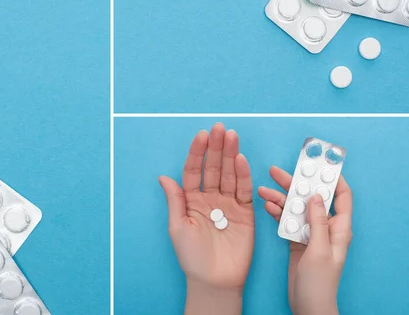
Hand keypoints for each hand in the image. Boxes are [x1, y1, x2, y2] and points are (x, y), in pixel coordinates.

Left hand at [159, 123, 254, 314]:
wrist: (214, 281)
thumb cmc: (192, 257)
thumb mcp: (177, 227)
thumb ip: (175, 200)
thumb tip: (163, 177)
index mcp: (191, 199)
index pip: (194, 170)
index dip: (197, 153)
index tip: (201, 135)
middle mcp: (209, 198)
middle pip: (213, 168)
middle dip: (216, 148)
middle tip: (220, 128)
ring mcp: (228, 204)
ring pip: (229, 174)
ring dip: (231, 155)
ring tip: (232, 137)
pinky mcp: (245, 213)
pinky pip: (243, 191)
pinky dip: (243, 175)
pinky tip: (241, 160)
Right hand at [258, 166, 352, 314]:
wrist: (308, 305)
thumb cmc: (320, 282)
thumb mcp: (320, 250)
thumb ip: (318, 222)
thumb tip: (315, 196)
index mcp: (339, 228)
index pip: (341, 197)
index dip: (333, 179)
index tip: (318, 164)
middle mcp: (325, 227)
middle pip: (311, 198)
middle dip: (295, 184)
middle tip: (276, 171)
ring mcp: (310, 234)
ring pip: (295, 208)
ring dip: (280, 198)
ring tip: (262, 189)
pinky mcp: (296, 241)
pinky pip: (286, 221)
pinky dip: (277, 213)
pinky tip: (266, 206)